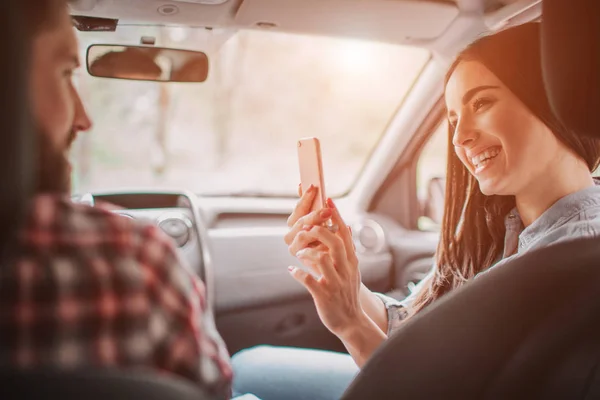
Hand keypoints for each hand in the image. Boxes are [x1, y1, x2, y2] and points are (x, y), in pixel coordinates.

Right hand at [285, 184, 337, 273]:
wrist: (332, 267)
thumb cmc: (326, 240)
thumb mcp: (322, 220)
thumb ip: (311, 203)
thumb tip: (302, 184)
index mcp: (295, 222)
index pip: (299, 208)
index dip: (305, 197)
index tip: (314, 186)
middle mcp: (291, 234)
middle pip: (300, 221)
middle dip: (314, 214)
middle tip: (327, 211)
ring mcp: (294, 246)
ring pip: (301, 234)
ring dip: (316, 229)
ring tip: (332, 228)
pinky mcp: (299, 257)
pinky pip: (308, 248)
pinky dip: (319, 244)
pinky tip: (329, 241)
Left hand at [288, 198, 361, 338]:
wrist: (351, 322)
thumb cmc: (346, 293)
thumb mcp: (351, 270)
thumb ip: (346, 250)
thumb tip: (344, 227)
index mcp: (351, 261)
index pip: (345, 234)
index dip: (337, 216)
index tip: (328, 201)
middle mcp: (345, 270)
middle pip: (336, 243)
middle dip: (321, 231)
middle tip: (308, 227)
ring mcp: (335, 282)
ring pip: (322, 259)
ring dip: (307, 252)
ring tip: (299, 253)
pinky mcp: (323, 295)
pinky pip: (308, 280)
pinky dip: (298, 273)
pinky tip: (292, 270)